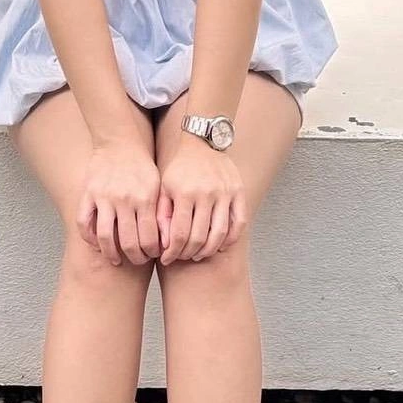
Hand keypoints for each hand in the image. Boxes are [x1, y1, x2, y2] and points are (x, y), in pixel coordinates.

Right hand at [76, 139, 162, 265]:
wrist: (119, 140)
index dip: (153, 252)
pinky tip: (97, 245)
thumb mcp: (158, 185)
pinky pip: (83, 223)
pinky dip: (89, 239)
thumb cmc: (141, 165)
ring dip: (112, 255)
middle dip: (135, 258)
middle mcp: (124, 199)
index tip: (154, 254)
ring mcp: (103, 197)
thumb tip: (166, 243)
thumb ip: (161, 213)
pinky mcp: (87, 193)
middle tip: (138, 259)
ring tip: (117, 259)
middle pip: (128, 243)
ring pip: (105, 238)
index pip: (149, 238)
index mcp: (144, 198)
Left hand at [156, 137, 246, 264]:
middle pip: (200, 237)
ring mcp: (225, 192)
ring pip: (220, 234)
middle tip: (183, 257)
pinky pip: (239, 223)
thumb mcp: (164, 186)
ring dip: (209, 250)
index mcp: (185, 192)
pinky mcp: (239, 191)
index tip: (167, 259)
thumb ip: (162, 215)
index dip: (173, 252)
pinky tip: (220, 245)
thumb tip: (163, 244)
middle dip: (189, 253)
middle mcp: (206, 193)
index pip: (180, 234)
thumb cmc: (180, 168)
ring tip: (199, 254)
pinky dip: (231, 239)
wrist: (202, 143)